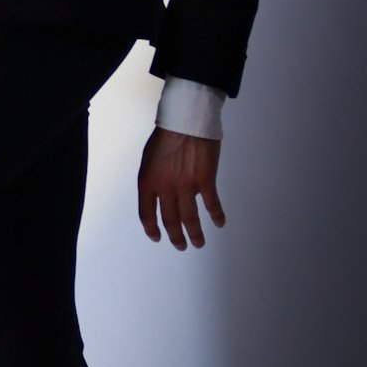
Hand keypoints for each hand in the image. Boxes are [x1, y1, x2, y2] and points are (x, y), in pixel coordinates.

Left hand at [138, 128, 224, 248]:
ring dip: (195, 234)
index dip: (151, 229)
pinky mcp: (205, 181)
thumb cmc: (167, 135)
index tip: (157, 237)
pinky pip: (212, 205)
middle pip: (170, 220)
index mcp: (148, 182)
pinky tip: (219, 223)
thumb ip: (153, 179)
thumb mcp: (149, 159)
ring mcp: (186, 186)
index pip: (146, 214)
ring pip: (190, 219)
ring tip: (198, 243)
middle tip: (181, 246)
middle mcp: (165, 188)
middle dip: (176, 237)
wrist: (186, 120)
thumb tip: (159, 195)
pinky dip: (216, 216)